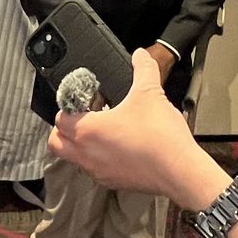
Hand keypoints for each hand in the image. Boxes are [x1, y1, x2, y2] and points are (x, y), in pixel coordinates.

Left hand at [48, 48, 219, 207]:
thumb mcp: (150, 93)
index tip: (82, 101)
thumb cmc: (160, 136)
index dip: (67, 107)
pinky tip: (116, 148)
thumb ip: (143, 69)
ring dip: (78, 146)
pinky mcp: (113, 183)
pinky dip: (96, 160)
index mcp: (88, 131)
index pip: (60, 119)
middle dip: (63, 130)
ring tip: (100, 131)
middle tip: (81, 117)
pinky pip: (93, 171)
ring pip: (73, 159)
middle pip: (56, 143)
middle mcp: (87, 155)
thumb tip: (140, 55)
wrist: (180, 171)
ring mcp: (98, 172)